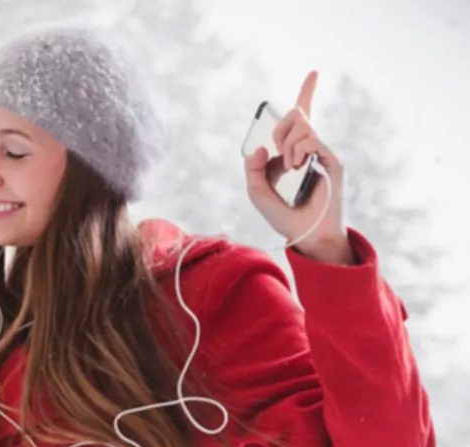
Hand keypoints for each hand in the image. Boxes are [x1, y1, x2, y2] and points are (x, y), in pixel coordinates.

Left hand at [244, 71, 347, 255]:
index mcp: (294, 152)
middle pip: (297, 114)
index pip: (303, 117)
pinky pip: (311, 139)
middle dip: (281, 126)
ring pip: (302, 124)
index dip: (307, 93)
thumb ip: (252, 169)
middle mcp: (310, 150)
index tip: (314, 73)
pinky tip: (296, 167)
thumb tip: (261, 148)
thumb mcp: (256, 193)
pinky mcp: (332, 161)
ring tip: (290, 166)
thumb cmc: (284, 216)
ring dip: (288, 143)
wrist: (305, 235)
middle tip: (279, 154)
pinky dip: (298, 150)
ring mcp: (322, 154)